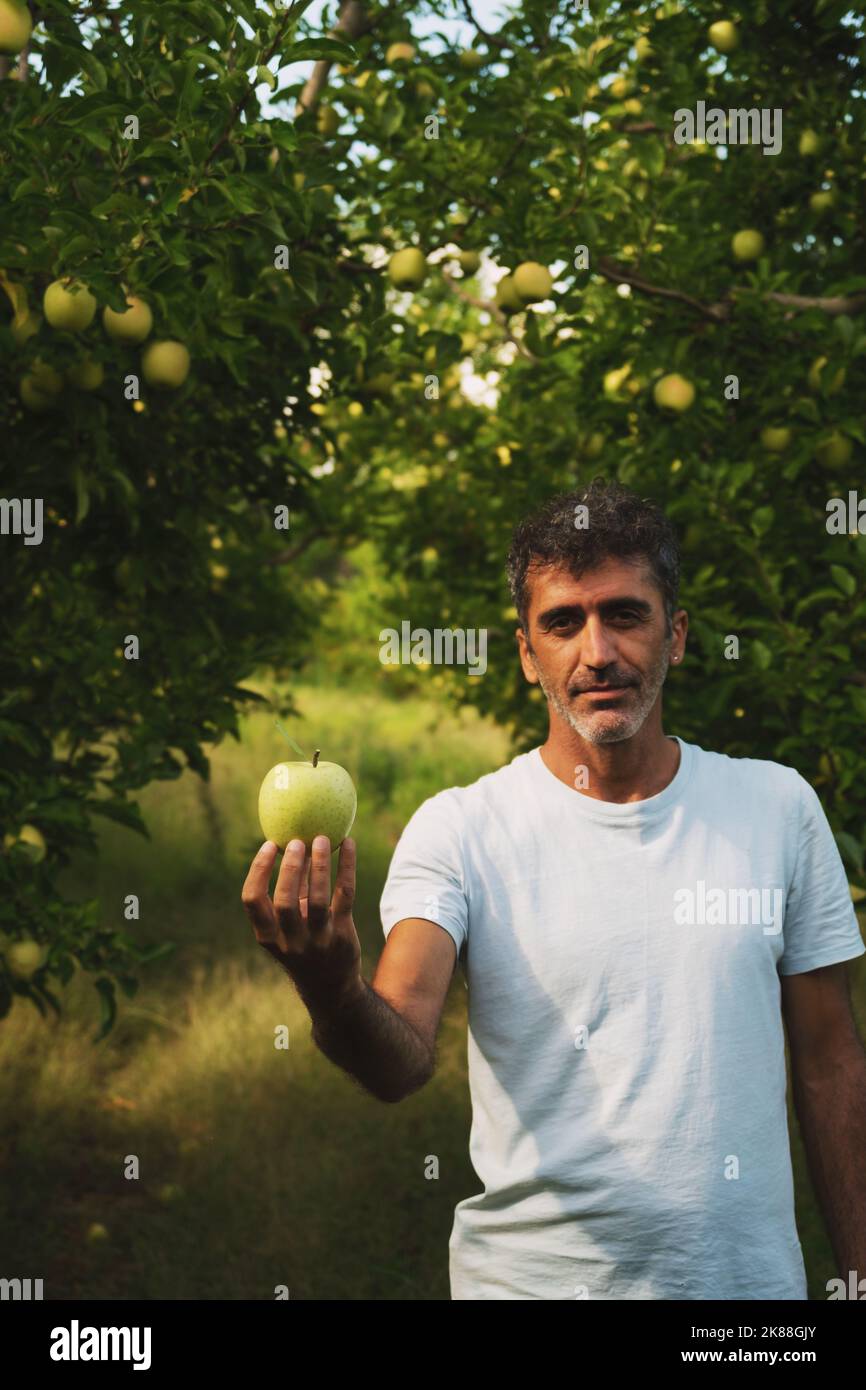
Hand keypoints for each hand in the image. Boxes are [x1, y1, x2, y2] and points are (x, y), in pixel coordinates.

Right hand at [241, 835, 362, 1013]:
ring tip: (322, 839)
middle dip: (290, 869)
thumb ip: (288, 891)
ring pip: (319, 900)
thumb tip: (291, 842)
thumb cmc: (303, 942)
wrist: (331, 986)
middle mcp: (290, 940)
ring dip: (320, 866)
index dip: (259, 870)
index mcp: (268, 936)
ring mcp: (318, 940)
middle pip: (285, 901)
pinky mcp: (343, 935)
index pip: (253, 900)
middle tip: (297, 841)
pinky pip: (345, 896)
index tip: (269, 845)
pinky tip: (349, 844)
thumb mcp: (287, 925)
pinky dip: (347, 867)